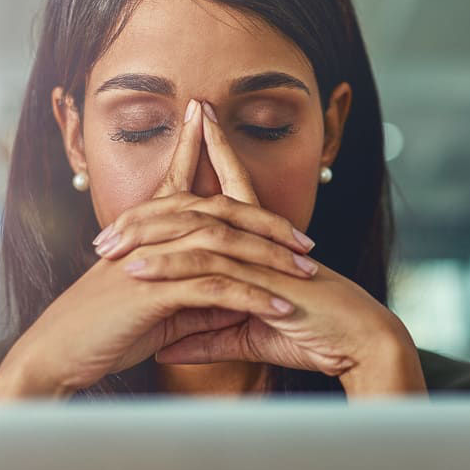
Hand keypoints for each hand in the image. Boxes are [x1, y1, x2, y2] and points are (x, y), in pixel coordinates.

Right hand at [0, 99, 319, 400]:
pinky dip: (253, 297)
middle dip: (269, 224)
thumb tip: (237, 299)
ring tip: (307, 274)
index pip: (191, 190)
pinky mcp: (155, 291)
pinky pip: (216, 288)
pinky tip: (281, 308)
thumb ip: (196, 298)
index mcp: (147, 230)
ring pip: (225, 245)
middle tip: (307, 241)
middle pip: (222, 212)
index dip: (222, 168)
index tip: (275, 180)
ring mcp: (153, 259)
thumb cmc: (101, 332)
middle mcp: (151, 234)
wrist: (55, 355)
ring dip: (270, 260)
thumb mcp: (158, 310)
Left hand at [117, 100, 426, 396]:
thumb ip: (207, 336)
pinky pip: (210, 270)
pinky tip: (138, 271)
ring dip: (151, 237)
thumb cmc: (316, 336)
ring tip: (108, 246)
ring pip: (199, 233)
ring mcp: (263, 257)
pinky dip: (173, 269)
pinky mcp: (264, 282)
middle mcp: (262, 240)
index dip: (213, 156)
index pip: (232, 191)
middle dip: (156, 204)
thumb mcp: (250, 335)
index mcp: (264, 243)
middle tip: (113, 218)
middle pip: (204, 204)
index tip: (194, 124)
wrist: (361, 344)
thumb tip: (166, 344)